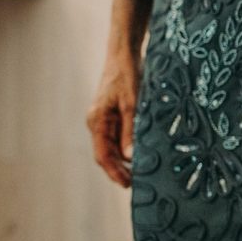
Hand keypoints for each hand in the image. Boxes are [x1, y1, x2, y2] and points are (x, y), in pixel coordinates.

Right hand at [86, 50, 140, 187]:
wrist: (124, 55)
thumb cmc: (127, 76)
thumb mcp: (132, 104)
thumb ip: (130, 130)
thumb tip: (130, 158)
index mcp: (97, 122)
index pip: (103, 155)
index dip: (115, 172)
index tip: (128, 185)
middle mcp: (98, 124)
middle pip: (107, 154)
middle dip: (121, 170)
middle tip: (140, 184)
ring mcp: (104, 120)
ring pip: (113, 147)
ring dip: (125, 161)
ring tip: (144, 173)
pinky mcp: (113, 115)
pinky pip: (119, 137)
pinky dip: (129, 148)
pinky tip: (143, 153)